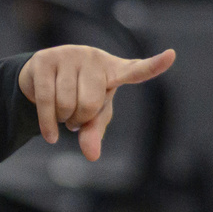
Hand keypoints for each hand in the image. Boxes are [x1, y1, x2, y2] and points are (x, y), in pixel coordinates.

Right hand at [17, 45, 175, 160]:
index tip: (171, 56)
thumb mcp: (92, 115)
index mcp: (113, 69)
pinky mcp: (45, 60)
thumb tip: (92, 155)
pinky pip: (47, 100)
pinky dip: (47, 124)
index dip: (153, 65)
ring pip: (66, 104)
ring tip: (61, 112)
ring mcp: (68, 56)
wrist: (41, 75)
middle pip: (90, 104)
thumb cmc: (77, 94)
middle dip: (79, 119)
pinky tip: (50, 137)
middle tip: (75, 117)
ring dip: (62, 119)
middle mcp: (93, 58)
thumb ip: (95, 132)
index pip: (136, 70)